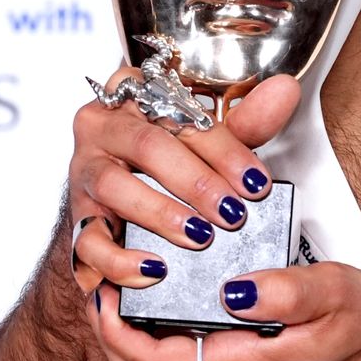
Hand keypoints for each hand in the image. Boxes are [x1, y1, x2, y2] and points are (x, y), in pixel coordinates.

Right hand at [68, 68, 300, 293]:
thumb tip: (284, 92)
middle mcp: (102, 127)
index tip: (256, 181)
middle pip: (148, 145)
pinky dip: (120, 259)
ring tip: (200, 236)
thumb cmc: (171, 158)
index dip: (223, 148)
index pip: (181, 112)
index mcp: (134, 93)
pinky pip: (89, 240)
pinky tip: (153, 269)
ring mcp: (84, 172)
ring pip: (116, 187)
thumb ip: (245, 123)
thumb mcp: (209, 140)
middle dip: (197, 181)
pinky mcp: (77, 218)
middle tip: (234, 212)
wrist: (124, 199)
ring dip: (161, 214)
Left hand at [90, 261, 360, 360]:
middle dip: (106, 330)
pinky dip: (150, 332)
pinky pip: (177, 358)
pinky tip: (155, 297)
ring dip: (125, 331)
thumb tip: (235, 287)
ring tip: (117, 283)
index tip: (103, 291)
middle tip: (96, 282)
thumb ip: (284, 290)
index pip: (154, 359)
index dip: (116, 330)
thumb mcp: (332, 294)